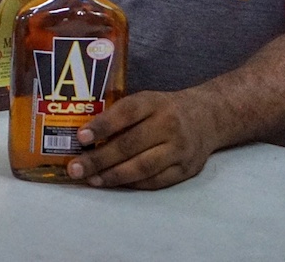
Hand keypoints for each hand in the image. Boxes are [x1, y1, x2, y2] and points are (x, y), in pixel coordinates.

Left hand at [66, 89, 218, 189]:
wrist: (208, 117)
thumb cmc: (165, 109)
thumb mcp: (147, 100)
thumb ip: (121, 115)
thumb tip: (84, 137)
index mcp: (154, 103)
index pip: (126, 113)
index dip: (103, 126)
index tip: (81, 137)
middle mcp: (169, 125)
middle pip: (130, 145)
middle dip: (99, 159)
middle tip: (75, 168)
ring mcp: (180, 149)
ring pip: (142, 167)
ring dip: (113, 176)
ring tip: (91, 179)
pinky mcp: (186, 169)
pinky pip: (155, 181)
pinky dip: (132, 184)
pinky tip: (113, 183)